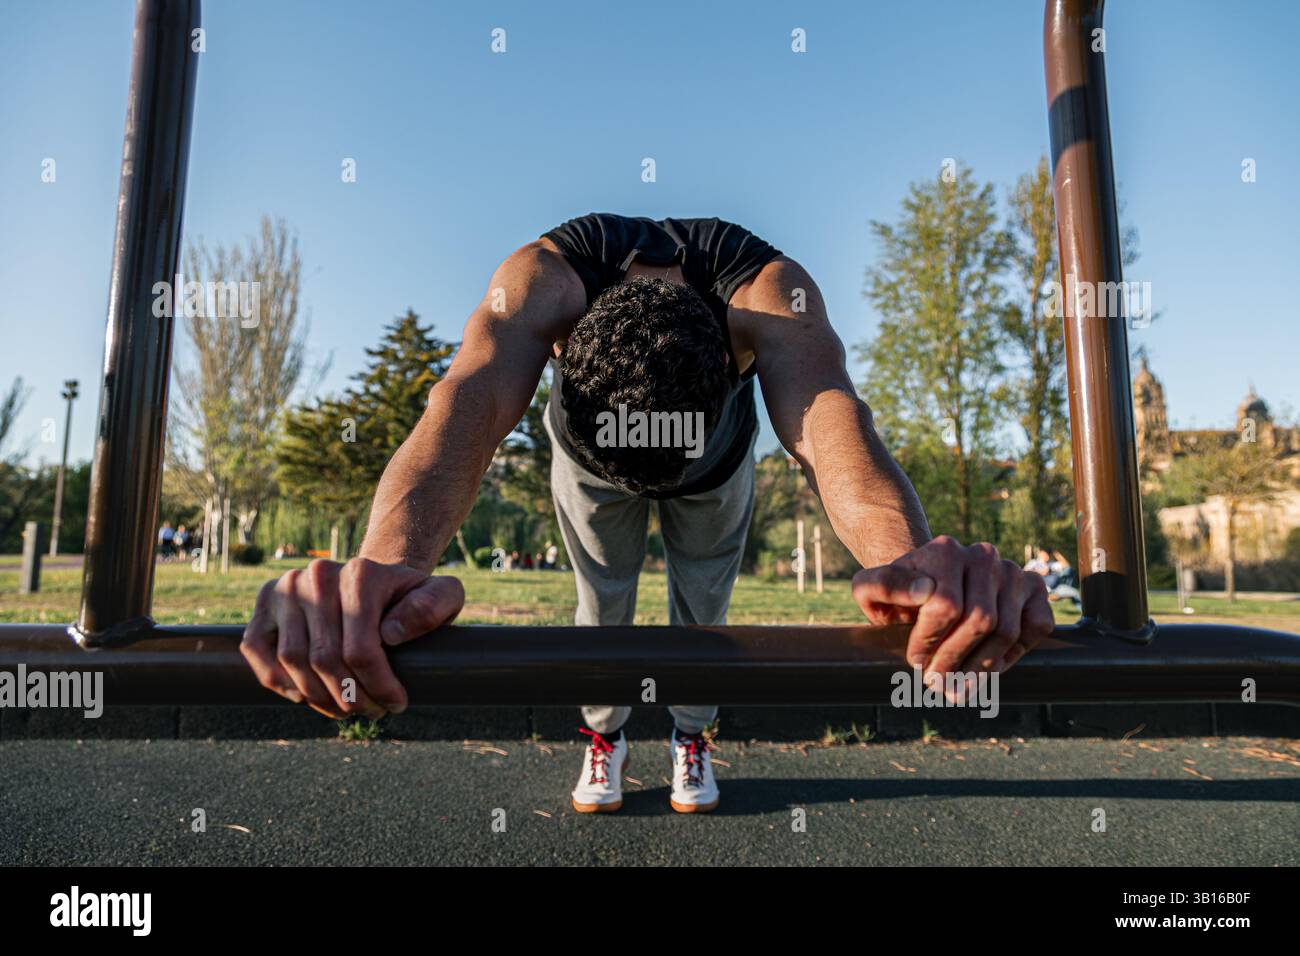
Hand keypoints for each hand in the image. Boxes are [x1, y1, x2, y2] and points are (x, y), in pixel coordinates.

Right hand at [241, 558, 464, 717]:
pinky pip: (257, 652)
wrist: (373, 583)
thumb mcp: (442, 596)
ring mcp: (286, 587)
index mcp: (362, 573)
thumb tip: (390, 633)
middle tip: (371, 711)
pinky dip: (279, 682)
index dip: (379, 687)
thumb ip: (435, 605)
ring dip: (318, 698)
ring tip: (345, 708)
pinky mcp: (265, 603)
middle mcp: (319, 574)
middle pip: (324, 659)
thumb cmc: (408, 598)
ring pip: (291, 661)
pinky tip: (306, 697)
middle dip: (350, 698)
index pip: (361, 649)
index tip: (396, 704)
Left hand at [851, 536, 1053, 678]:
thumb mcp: (871, 589)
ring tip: (959, 686)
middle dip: (955, 661)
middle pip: (980, 621)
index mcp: (944, 550)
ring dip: (981, 668)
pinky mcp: (1034, 587)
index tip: (915, 661)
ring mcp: (1012, 570)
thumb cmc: (899, 594)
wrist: (929, 584)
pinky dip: (1015, 655)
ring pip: (1007, 631)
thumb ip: (881, 586)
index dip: (930, 643)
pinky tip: (988, 666)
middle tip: (938, 684)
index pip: (946, 606)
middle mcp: (983, 555)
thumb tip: (922, 590)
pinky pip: (1036, 628)